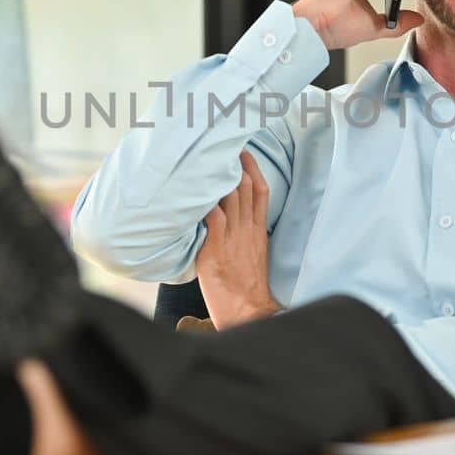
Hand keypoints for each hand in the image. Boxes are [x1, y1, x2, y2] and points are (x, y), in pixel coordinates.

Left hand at [195, 152, 280, 328]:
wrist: (248, 311)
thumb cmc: (246, 287)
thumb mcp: (252, 254)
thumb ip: (244, 234)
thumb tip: (232, 217)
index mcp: (257, 230)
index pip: (259, 191)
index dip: (252, 168)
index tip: (244, 151)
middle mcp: (246, 230)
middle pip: (243, 188)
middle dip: (233, 164)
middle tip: (222, 143)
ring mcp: (231, 238)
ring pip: (229, 198)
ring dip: (217, 177)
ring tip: (205, 158)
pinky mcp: (216, 250)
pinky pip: (212, 219)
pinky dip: (205, 203)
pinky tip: (195, 190)